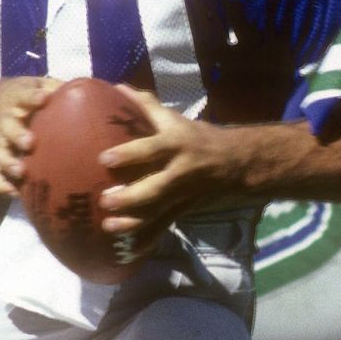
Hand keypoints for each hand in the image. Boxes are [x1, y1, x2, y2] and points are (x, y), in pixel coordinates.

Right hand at [0, 76, 60, 198]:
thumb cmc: (27, 97)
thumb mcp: (40, 86)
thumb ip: (58, 89)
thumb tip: (90, 91)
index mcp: (17, 99)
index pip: (23, 95)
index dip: (32, 97)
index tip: (43, 98)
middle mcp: (4, 120)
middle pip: (6, 127)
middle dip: (17, 135)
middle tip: (30, 143)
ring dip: (7, 162)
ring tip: (20, 172)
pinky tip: (14, 192)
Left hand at [99, 89, 245, 236]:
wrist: (236, 163)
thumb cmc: (197, 137)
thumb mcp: (175, 119)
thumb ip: (146, 106)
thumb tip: (116, 88)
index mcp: (177, 145)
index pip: (151, 149)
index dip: (129, 154)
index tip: (104, 159)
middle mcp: (180, 172)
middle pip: (155, 188)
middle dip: (131, 197)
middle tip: (105, 200)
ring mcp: (182, 195)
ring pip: (158, 212)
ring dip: (133, 223)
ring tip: (108, 227)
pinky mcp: (182, 211)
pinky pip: (164, 228)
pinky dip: (148, 241)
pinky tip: (129, 252)